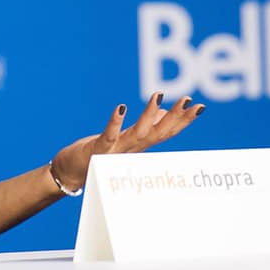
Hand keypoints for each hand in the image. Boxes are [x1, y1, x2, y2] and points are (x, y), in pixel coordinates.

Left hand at [49, 92, 203, 192]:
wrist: (70, 173)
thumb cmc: (97, 154)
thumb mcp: (123, 139)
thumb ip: (144, 127)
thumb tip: (163, 112)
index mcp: (138, 146)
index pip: (165, 132)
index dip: (182, 121)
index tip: (199, 107)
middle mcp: (131, 149)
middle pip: (157, 133)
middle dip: (175, 118)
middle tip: (190, 102)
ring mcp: (115, 150)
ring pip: (137, 134)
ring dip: (149, 115)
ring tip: (159, 95)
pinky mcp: (97, 149)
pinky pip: (108, 135)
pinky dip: (115, 122)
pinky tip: (121, 107)